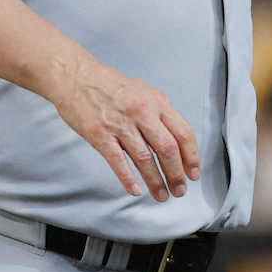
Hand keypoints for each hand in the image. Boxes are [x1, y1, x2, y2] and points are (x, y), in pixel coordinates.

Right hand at [49, 55, 201, 201]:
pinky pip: (119, 162)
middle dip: (176, 174)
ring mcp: (120, 124)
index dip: (192, 157)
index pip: (183, 133)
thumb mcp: (143, 91)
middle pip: (167, 149)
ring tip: (161, 195)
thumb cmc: (110, 84)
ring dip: (156, 182)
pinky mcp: (100, 135)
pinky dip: (129, 179)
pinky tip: (136, 190)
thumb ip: (160, 114)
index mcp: (156, 101)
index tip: (194, 172)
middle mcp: (141, 112)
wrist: (77, 77)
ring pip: (145, 159)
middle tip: (179, 189)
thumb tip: (176, 142)